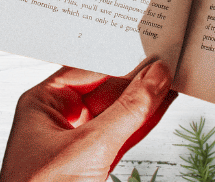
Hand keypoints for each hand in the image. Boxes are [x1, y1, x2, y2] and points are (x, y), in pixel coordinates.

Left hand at [0, 62, 177, 181]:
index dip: (119, 58)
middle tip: (169, 60)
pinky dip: (142, 124)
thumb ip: (126, 113)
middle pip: (105, 91)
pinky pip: (122, 137)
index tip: (148, 49)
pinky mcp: (92, 165)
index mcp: (41, 104)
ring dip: (145, 101)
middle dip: (137, 78)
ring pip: (118, 116)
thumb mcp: (89, 146)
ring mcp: (76, 144)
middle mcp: (57, 120)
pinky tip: (161, 107)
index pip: (86, 70)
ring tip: (173, 79)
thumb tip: (153, 80)